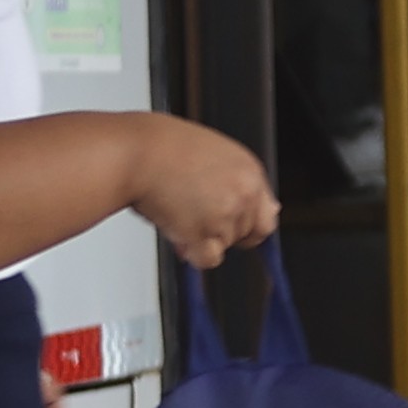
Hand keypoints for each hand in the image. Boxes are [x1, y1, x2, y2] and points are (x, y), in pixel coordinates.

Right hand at [124, 116, 280, 265]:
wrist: (134, 152)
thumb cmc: (161, 148)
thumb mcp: (211, 154)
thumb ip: (237, 183)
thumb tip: (272, 211)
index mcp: (249, 171)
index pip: (266, 215)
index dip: (244, 224)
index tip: (228, 226)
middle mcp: (244, 193)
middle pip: (246, 235)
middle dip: (221, 233)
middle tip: (193, 217)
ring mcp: (226, 215)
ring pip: (223, 247)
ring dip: (200, 238)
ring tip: (175, 209)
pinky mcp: (205, 233)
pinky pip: (207, 259)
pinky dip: (190, 251)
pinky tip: (174, 226)